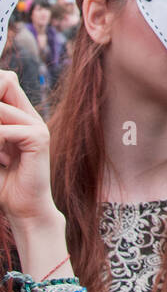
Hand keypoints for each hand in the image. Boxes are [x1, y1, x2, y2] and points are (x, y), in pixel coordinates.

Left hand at [0, 70, 55, 229]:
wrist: (25, 210)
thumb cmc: (5, 184)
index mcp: (21, 117)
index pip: (6, 81)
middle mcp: (31, 116)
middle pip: (6, 82)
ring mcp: (37, 126)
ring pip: (0, 110)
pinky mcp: (38, 139)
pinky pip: (5, 130)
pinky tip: (0, 159)